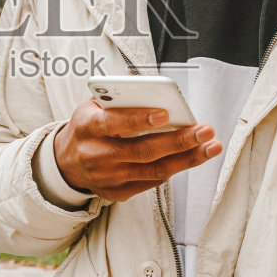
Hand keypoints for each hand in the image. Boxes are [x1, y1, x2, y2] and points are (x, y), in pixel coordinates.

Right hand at [51, 101, 220, 202]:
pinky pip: (152, 182)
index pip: (114, 124)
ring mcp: (108, 178)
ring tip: (210, 146)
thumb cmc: (88, 128)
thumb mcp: (92, 105)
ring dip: (186, 159)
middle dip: (179, 141)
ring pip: (153, 171)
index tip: (165, 114)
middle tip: (205, 131)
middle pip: (143, 151)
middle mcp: (96, 155)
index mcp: (88, 127)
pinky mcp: (118, 192)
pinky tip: (191, 157)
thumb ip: (118, 96)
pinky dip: (174, 168)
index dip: (139, 119)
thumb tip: (147, 84)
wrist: (66, 162)